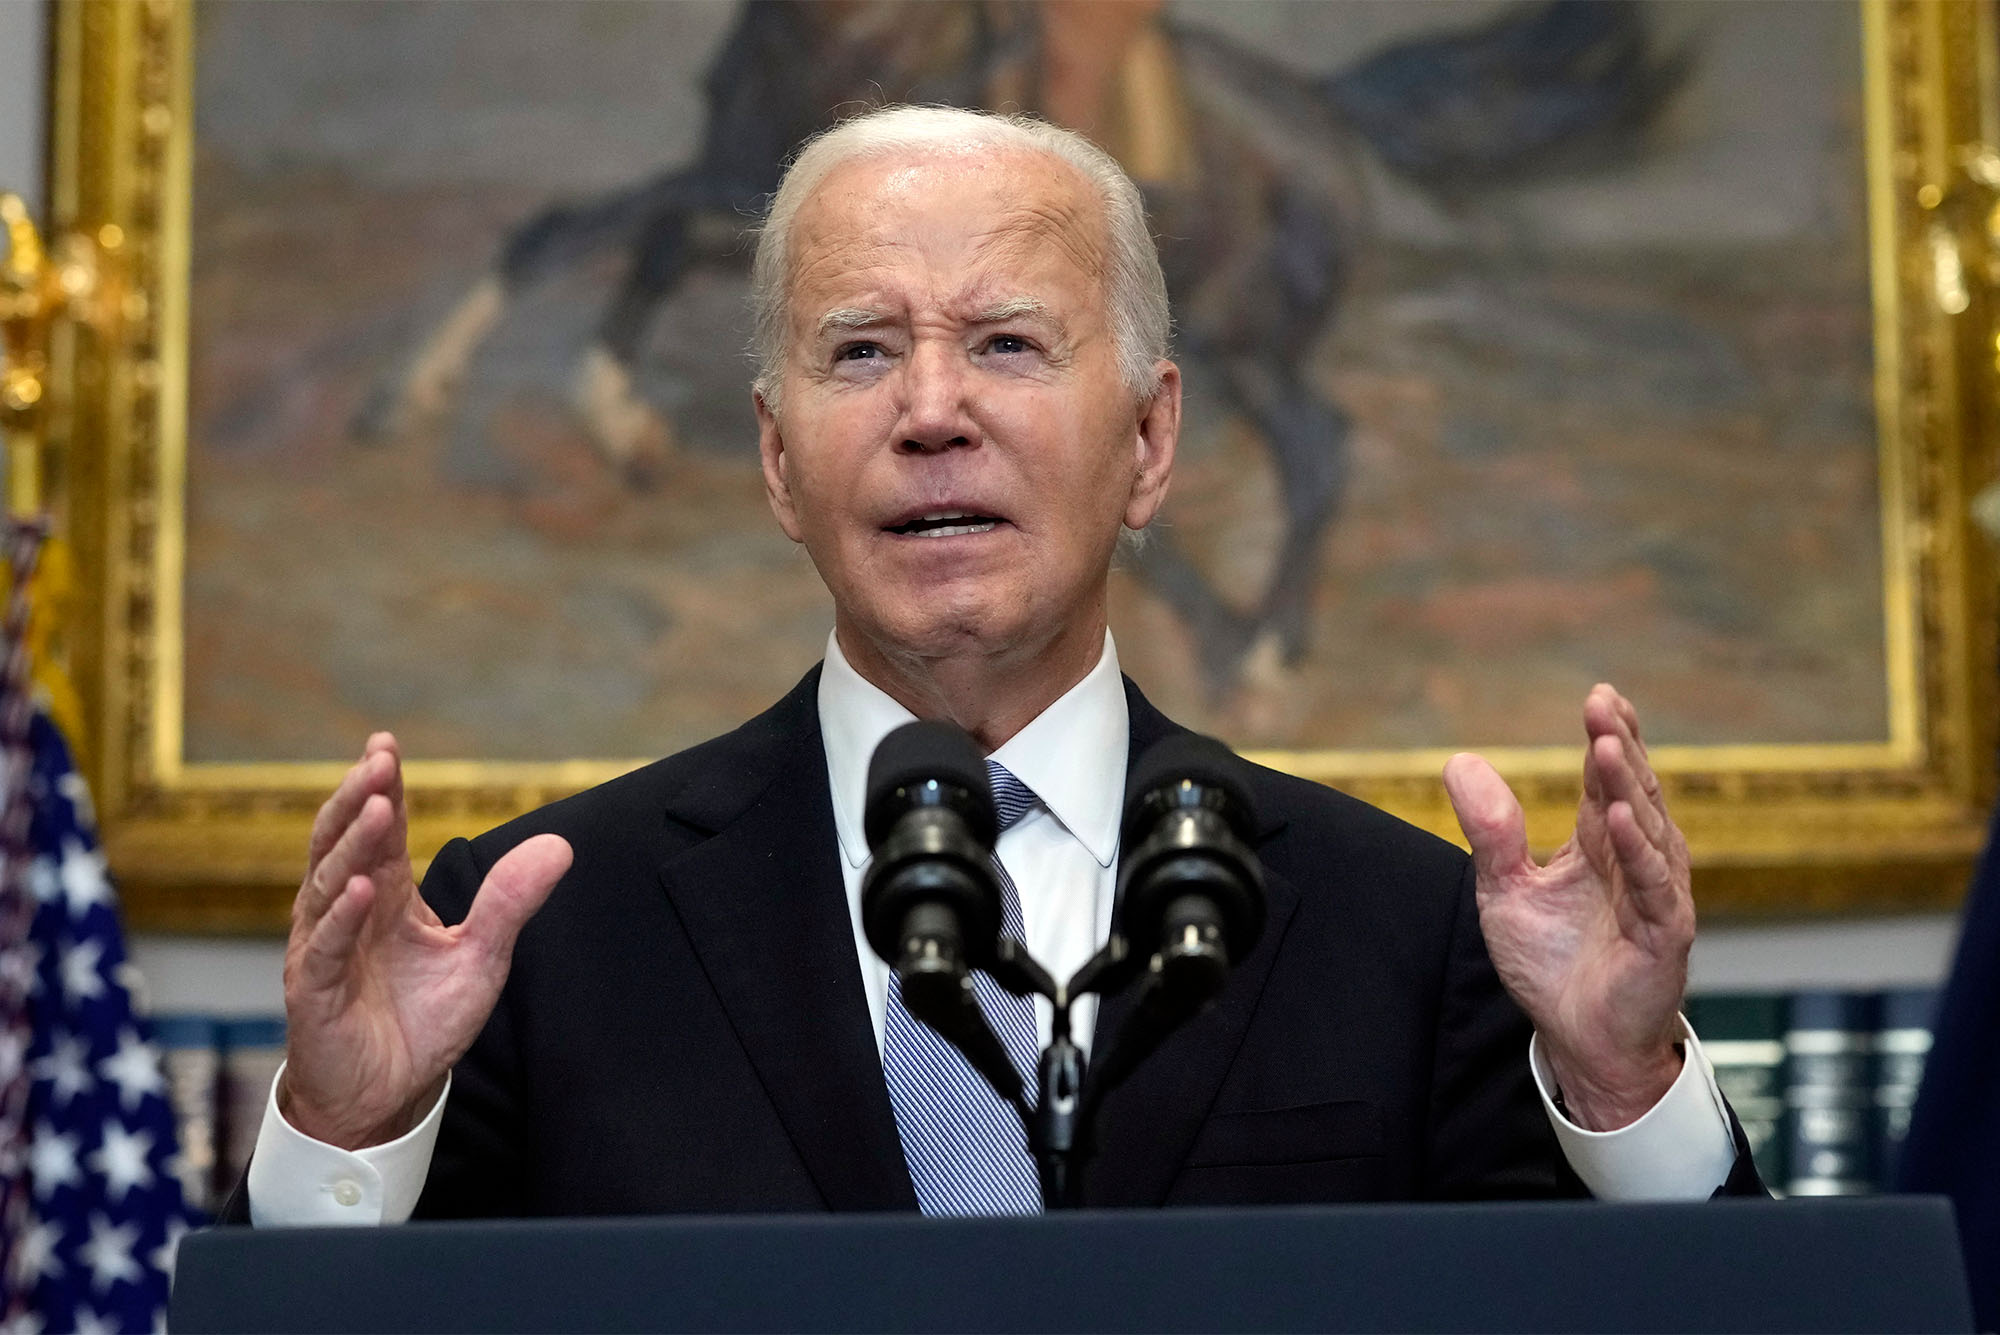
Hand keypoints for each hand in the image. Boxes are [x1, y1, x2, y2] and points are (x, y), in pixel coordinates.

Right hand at [281, 733, 572, 1149]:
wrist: (388, 1095)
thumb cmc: (424, 1021)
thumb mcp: (481, 956)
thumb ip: (511, 901)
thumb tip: (561, 845)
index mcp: (385, 897)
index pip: (379, 831)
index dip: (381, 787)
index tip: (385, 744)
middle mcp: (347, 913)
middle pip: (345, 843)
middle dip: (361, 799)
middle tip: (378, 758)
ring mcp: (323, 949)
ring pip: (331, 885)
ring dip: (354, 845)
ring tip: (379, 806)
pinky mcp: (313, 993)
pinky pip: (323, 949)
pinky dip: (341, 920)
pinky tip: (363, 890)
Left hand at [1442, 685, 1692, 1130]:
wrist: (1577, 1039)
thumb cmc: (1552, 965)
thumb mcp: (1504, 889)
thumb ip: (1490, 829)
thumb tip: (1459, 760)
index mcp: (1599, 844)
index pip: (1605, 778)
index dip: (1606, 736)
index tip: (1598, 695)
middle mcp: (1634, 859)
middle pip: (1629, 789)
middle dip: (1617, 744)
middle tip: (1603, 703)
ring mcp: (1654, 893)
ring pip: (1644, 827)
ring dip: (1625, 785)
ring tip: (1606, 744)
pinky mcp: (1663, 932)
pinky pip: (1652, 884)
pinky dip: (1637, 850)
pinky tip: (1617, 817)